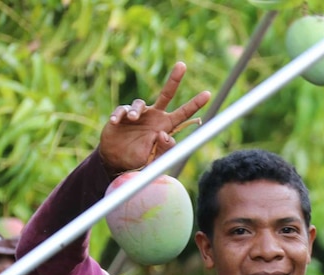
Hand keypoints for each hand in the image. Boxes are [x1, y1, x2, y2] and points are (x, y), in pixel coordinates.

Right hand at [98, 61, 211, 175]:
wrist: (116, 160)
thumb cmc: (139, 160)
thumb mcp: (155, 160)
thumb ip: (164, 149)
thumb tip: (164, 134)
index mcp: (166, 127)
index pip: (183, 114)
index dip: (195, 104)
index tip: (208, 94)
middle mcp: (154, 117)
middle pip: (166, 94)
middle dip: (174, 80)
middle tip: (182, 65)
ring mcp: (138, 115)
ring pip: (140, 103)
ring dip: (136, 110)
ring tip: (131, 119)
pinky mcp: (121, 115)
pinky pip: (122, 109)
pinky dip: (119, 114)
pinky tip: (115, 121)